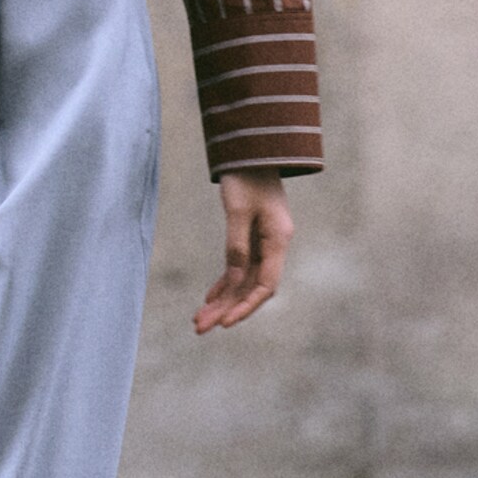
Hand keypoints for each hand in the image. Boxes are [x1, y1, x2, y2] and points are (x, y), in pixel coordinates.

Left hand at [194, 169, 291, 334]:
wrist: (250, 149)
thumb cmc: (246, 175)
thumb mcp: (237, 210)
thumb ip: (236, 245)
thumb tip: (232, 280)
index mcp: (278, 239)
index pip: (265, 285)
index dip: (244, 306)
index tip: (224, 323)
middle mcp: (274, 245)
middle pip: (251, 287)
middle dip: (227, 309)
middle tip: (199, 328)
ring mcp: (264, 241)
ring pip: (243, 280)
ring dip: (222, 300)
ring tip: (198, 320)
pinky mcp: (252, 236)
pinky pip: (239, 267)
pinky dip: (224, 283)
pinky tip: (209, 298)